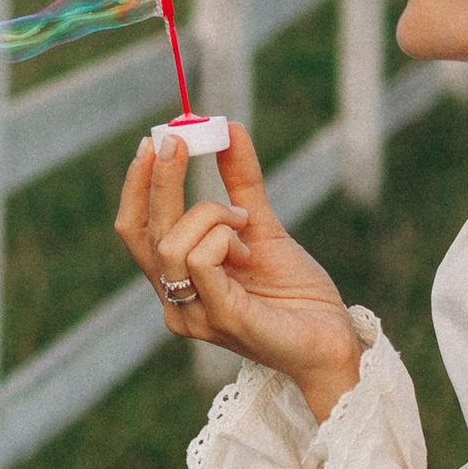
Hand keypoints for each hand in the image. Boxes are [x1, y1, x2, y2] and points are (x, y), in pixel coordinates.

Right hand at [113, 122, 366, 419]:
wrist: (332, 339)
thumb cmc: (296, 293)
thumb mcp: (262, 226)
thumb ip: (241, 183)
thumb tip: (227, 128)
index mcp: (176, 281)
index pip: (135, 230)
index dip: (137, 186)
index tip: (154, 142)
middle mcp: (175, 302)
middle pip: (147, 232)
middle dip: (160, 179)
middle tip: (178, 138)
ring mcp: (194, 315)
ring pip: (173, 244)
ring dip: (211, 214)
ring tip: (245, 222)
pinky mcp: (221, 320)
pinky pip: (201, 260)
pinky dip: (224, 237)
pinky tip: (249, 246)